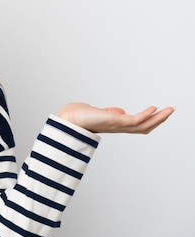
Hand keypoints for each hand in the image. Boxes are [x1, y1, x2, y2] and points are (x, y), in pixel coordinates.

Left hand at [56, 103, 173, 133]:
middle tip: (170, 111)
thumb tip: (119, 111)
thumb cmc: (76, 116)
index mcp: (113, 125)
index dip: (148, 120)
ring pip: (143, 125)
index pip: (135, 125)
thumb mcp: (97, 112)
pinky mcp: (114, 122)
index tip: (156, 111)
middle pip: (143, 127)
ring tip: (170, 110)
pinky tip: (154, 109)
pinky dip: (146, 115)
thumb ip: (109, 113)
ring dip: (158, 118)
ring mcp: (116, 125)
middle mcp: (117, 127)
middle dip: (158, 120)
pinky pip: (135, 120)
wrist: (66, 120)